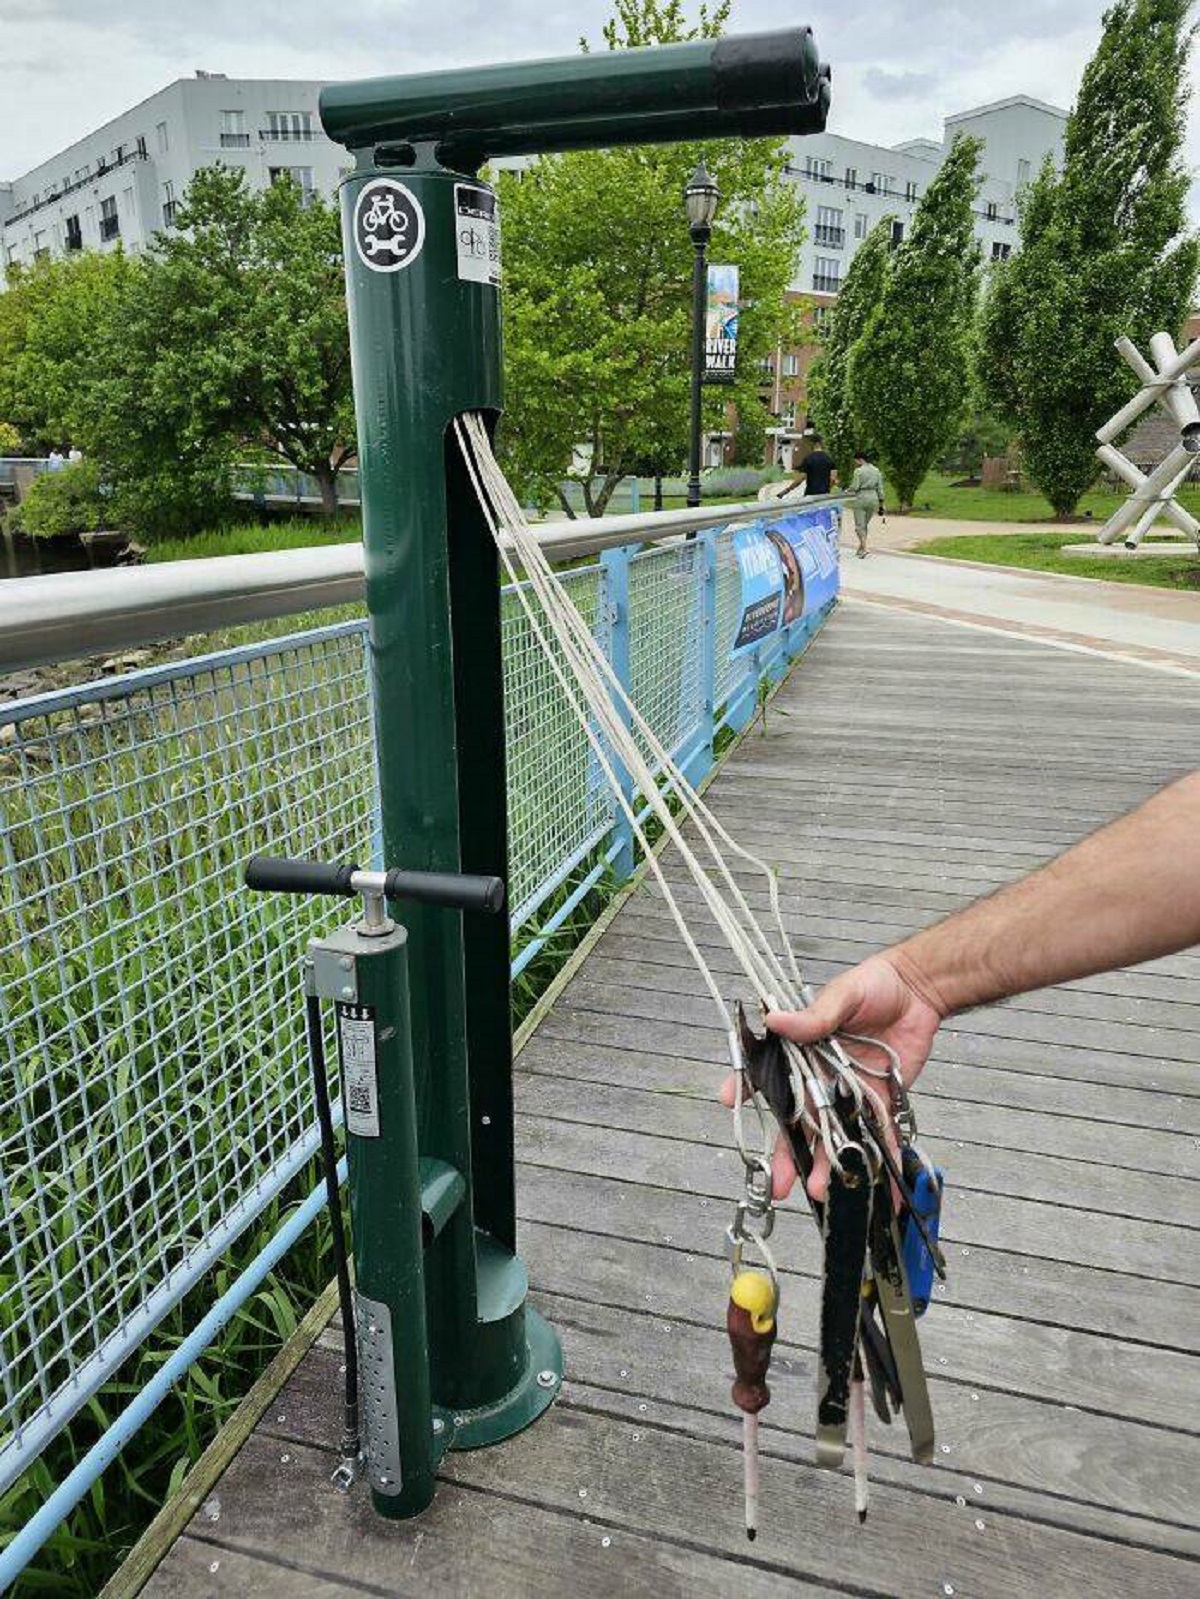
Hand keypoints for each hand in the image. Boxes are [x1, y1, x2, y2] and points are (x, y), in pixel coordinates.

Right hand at [719, 954, 943, 1203]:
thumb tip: (778, 1020)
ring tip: (820, 1192)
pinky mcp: (879, 1102)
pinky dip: (880, 1162)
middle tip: (777, 1183)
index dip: (747, 1087)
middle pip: (799, 1120)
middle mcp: (820, 1077)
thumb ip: (815, 1015)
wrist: (918, 991)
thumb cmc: (873, 985)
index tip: (729, 1100)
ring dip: (827, 1165)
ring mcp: (849, 1094)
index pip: (768, 1072)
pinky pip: (879, 1136)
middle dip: (788, 1153)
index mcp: (802, 1050)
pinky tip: (877, 1190)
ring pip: (834, 1136)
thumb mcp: (843, 994)